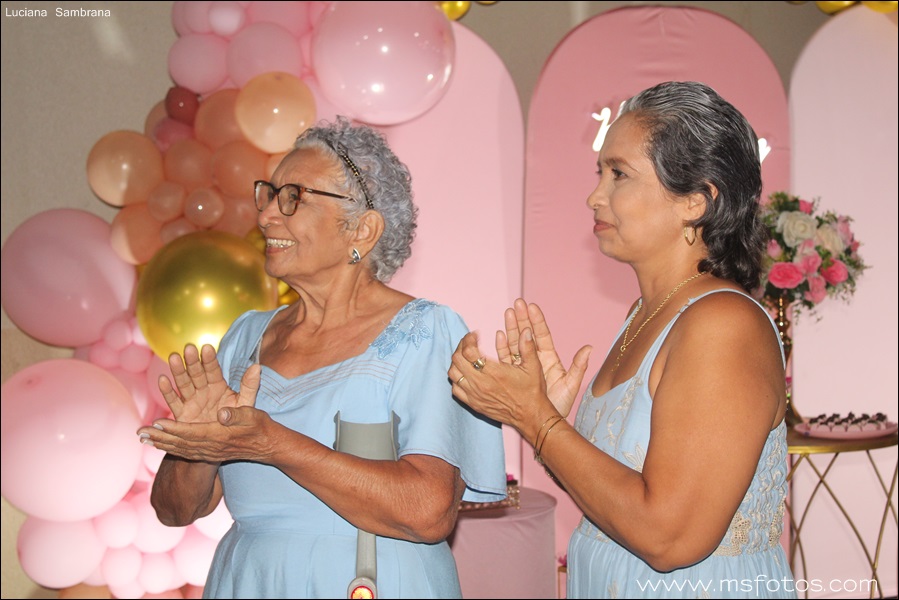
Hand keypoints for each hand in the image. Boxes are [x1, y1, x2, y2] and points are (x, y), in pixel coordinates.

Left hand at [139, 405, 276, 462]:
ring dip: (161, 443)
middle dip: (160, 437)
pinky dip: (170, 447)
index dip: (173, 429)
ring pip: (180, 449)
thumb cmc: (260, 427)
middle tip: (141, 432)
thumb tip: (222, 412)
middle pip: (180, 443)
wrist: (267, 446)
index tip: (157, 423)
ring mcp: (209, 452)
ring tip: (144, 438)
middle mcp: (211, 447)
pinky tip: (160, 444)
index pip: (192, 433)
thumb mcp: (252, 415)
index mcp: (219, 436)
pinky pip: (185, 452)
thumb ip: (236, 414)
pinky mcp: (209, 454)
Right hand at [159, 344, 259, 422]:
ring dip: (178, 371)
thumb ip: (250, 386)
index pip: (213, 370)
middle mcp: (203, 390)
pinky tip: (162, 379)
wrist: (226, 443)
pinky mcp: (182, 414)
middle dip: (193, 361)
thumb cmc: (236, 420)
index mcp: (218, 386)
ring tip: (174, 358)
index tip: (207, 348)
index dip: (210, 360)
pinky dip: (168, 391)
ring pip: (183, 383)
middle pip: (196, 373)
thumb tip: (257, 367)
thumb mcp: (246, 403)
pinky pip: (174, 401)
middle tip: (188, 348)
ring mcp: (191, 401)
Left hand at [449, 330, 547, 432]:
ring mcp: (475, 395)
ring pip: (453, 373)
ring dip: (457, 361)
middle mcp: (481, 383)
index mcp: (494, 372)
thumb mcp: (533, 366)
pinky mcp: (474, 404)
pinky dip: (456, 378)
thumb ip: (528, 347)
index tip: (475, 335)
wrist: (530, 416)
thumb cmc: (532, 391)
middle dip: (461, 346)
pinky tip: (465, 373)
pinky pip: (455, 389)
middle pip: (457, 359)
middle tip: (469, 342)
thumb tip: (526, 331)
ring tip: (465, 356)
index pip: (469, 351)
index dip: (469, 339)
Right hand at [496, 299, 591, 416]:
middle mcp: (535, 360)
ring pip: (516, 344)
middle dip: (522, 318)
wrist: (543, 423)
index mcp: (549, 359)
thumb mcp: (570, 386)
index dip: (536, 321)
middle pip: (527, 335)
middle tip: (516, 303)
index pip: (542, 335)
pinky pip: (506, 359)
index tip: (531, 306)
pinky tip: (499, 335)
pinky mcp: (513, 376)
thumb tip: (589, 349)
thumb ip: (578, 367)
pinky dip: (502, 347)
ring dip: (511, 328)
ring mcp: (523, 367)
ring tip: (507, 313)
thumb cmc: (559, 406)